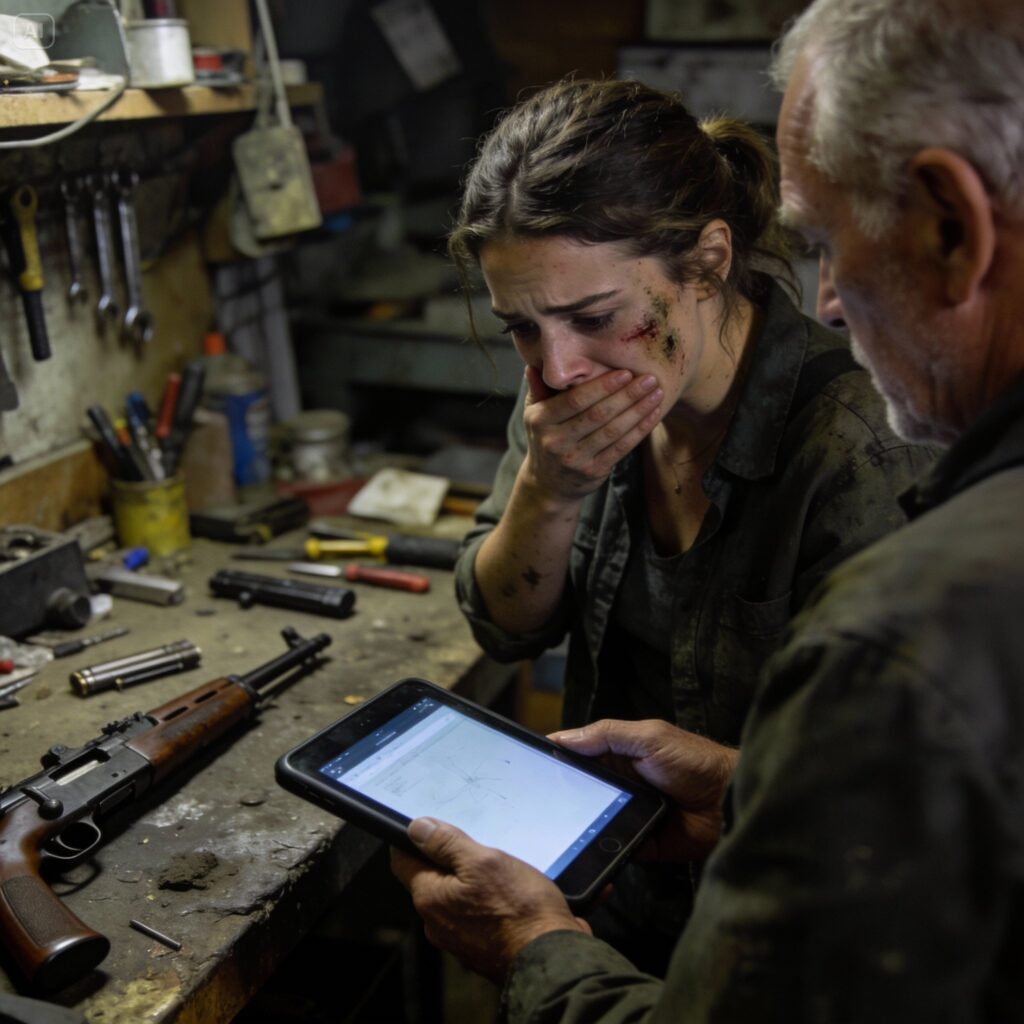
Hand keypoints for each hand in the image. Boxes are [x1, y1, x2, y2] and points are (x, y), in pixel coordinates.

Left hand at [391, 817, 588, 983]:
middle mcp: (437, 923)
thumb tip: (416, 828)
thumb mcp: (483, 862)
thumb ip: (447, 844)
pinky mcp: (482, 947)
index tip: (430, 825)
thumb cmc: (519, 910)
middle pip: (430, 879)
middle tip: (475, 843)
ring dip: (471, 881)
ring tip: (498, 868)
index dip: (412, 839)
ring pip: (456, 898)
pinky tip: (510, 892)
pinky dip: (487, 901)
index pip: (402, 861)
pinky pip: (476, 915)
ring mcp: (459, 939)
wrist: (553, 959)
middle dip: (447, 859)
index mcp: (430, 899)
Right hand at [520, 365, 662, 502]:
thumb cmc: (545, 438)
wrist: (547, 484)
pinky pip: (620, 448)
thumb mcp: (533, 414)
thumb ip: (538, 389)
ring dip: (638, 411)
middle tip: (649, 379)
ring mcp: (575, 459)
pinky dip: (639, 430)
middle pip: (598, 415)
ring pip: (612, 431)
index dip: (602, 386)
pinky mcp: (593, 472)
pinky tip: (653, 415)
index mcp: (541, 420)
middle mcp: (556, 441)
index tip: (625, 372)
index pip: (575, 400)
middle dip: (627, 395)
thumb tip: (534, 364)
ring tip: (656, 393)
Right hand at [550, 719, 737, 861]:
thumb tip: (562, 737)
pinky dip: (600, 850)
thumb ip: (607, 735)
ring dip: (577, 824)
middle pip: (578, 791)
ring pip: (590, 821)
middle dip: (559, 797)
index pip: (578, 757)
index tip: (527, 768)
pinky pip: (610, 848)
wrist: (728, 803)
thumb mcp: (648, 737)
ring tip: (550, 830)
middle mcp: (618, 784)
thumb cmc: (692, 760)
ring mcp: (626, 814)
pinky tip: (582, 850)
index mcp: (617, 755)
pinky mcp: (638, 843)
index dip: (555, 761)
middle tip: (533, 805)